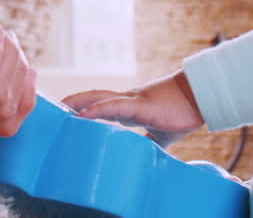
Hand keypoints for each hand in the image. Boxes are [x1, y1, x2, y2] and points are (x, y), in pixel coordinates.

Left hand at [62, 72, 205, 146]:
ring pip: (97, 99)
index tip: (67, 114)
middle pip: (92, 97)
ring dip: (77, 103)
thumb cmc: (183, 111)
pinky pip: (112, 105)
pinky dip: (96, 109)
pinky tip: (82, 114)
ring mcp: (131, 101)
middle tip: (52, 109)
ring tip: (59, 110)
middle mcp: (126, 101)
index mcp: (130, 107)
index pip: (101, 105)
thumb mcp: (163, 132)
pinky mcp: (139, 105)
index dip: (83, 107)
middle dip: (72, 102)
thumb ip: (153, 141)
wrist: (199, 97)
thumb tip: (147, 155)